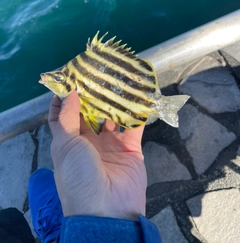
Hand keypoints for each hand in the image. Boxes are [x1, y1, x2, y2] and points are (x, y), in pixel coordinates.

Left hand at [48, 90, 146, 219]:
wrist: (108, 210)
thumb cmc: (79, 176)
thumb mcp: (66, 146)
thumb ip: (67, 118)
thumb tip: (68, 93)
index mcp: (69, 142)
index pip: (62, 116)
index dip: (63, 99)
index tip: (69, 80)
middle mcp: (89, 142)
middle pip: (90, 113)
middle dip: (92, 96)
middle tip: (97, 74)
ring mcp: (111, 145)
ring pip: (112, 117)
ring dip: (115, 101)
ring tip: (117, 80)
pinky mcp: (131, 149)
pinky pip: (134, 126)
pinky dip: (137, 113)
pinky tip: (139, 96)